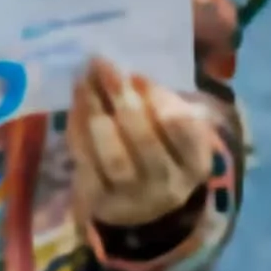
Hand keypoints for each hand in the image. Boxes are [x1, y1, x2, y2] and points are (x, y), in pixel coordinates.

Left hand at [68, 57, 216, 229]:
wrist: (142, 202)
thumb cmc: (161, 148)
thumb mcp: (172, 126)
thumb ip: (158, 101)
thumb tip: (128, 77)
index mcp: (195, 164)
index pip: (186, 133)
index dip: (160, 101)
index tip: (136, 74)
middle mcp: (169, 187)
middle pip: (146, 143)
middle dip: (122, 100)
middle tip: (102, 66)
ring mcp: (134, 200)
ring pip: (114, 159)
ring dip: (96, 114)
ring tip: (83, 82)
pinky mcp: (101, 203)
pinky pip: (87, 165)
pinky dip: (78, 130)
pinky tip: (75, 103)